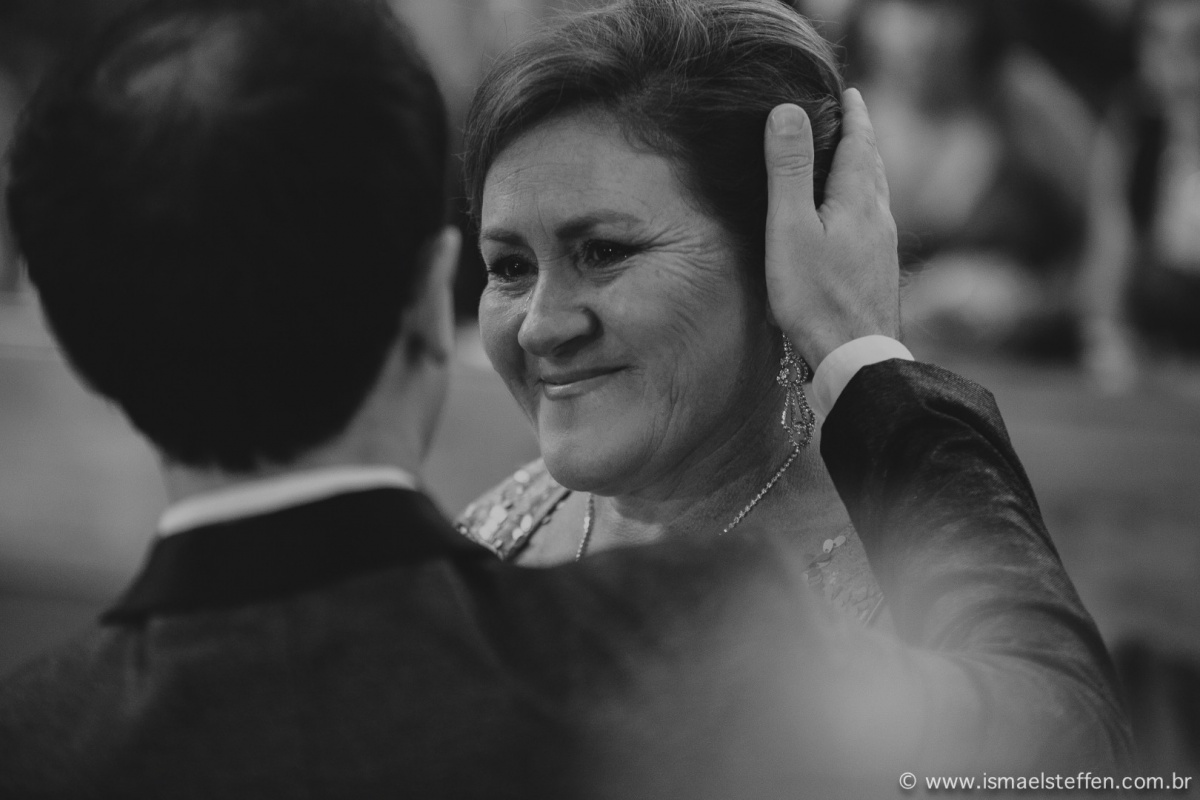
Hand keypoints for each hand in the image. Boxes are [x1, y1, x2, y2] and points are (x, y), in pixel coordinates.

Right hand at [763, 88, 898, 368]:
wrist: (854, 357)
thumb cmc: (816, 297)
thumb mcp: (790, 229)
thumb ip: (789, 171)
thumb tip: (789, 111)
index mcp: (857, 200)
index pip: (859, 143)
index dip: (853, 115)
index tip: (849, 92)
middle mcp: (878, 217)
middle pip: (872, 166)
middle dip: (861, 138)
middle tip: (851, 117)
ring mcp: (882, 246)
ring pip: (876, 194)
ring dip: (864, 169)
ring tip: (851, 160)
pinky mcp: (878, 270)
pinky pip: (873, 220)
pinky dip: (862, 201)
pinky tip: (852, 219)